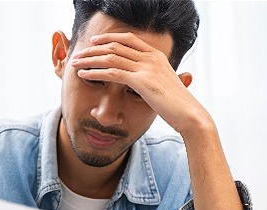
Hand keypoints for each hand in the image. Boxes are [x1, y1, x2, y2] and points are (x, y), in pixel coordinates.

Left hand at [70, 32, 212, 135]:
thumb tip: (149, 83)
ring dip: (90, 59)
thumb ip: (156, 79)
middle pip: (116, 46)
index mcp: (157, 56)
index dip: (109, 38)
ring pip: (111, 57)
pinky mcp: (141, 81)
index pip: (129, 39)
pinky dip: (95, 72)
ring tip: (75, 63)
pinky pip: (113, 73)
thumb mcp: (166, 86)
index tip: (95, 42)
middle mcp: (151, 58)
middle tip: (79, 54)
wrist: (190, 115)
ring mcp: (146, 68)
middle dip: (94, 49)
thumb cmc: (179, 106)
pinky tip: (84, 75)